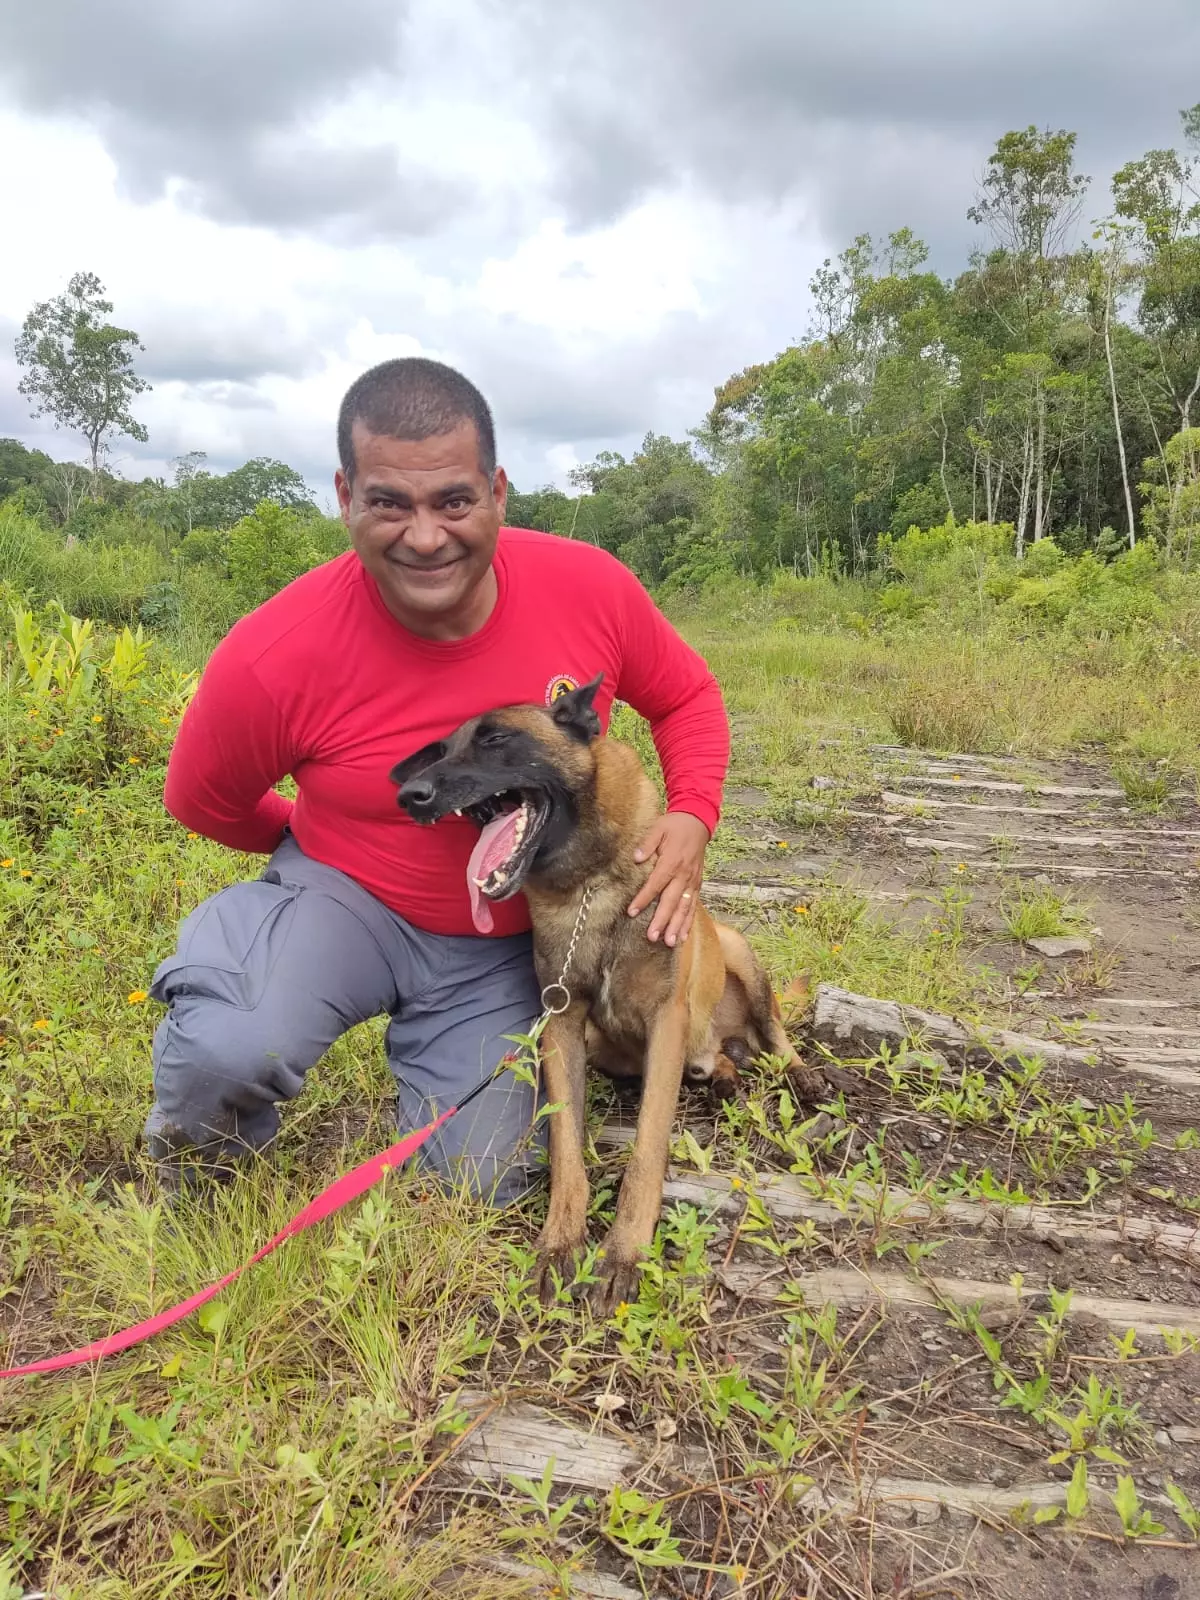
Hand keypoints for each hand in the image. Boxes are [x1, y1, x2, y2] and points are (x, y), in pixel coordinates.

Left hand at [627, 812, 709, 947]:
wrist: (698, 822)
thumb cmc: (674, 825)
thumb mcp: (658, 828)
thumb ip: (647, 844)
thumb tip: (636, 858)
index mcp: (672, 861)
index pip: (656, 883)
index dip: (644, 898)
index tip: (632, 912)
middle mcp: (684, 874)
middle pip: (672, 901)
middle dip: (662, 920)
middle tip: (652, 936)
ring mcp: (692, 881)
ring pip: (685, 907)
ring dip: (676, 926)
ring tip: (669, 942)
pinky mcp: (697, 885)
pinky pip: (693, 906)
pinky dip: (688, 922)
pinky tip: (682, 936)